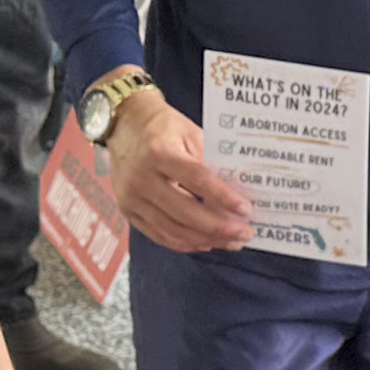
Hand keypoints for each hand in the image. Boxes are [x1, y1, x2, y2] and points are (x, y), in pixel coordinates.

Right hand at [109, 93, 253, 253]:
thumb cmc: (162, 127)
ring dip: (206, 240)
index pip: (197, 179)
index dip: (222, 197)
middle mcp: (141, 178)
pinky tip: (206, 243)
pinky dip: (185, 243)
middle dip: (219, 227)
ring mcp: (132, 198)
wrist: (124, 126)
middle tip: (245, 233)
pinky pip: (159, 235)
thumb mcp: (190, 132)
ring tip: (231, 242)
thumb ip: (210, 160)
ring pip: (173, 229)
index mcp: (159, 152)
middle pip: (185, 211)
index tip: (245, 209)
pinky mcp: (128, 212)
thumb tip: (238, 191)